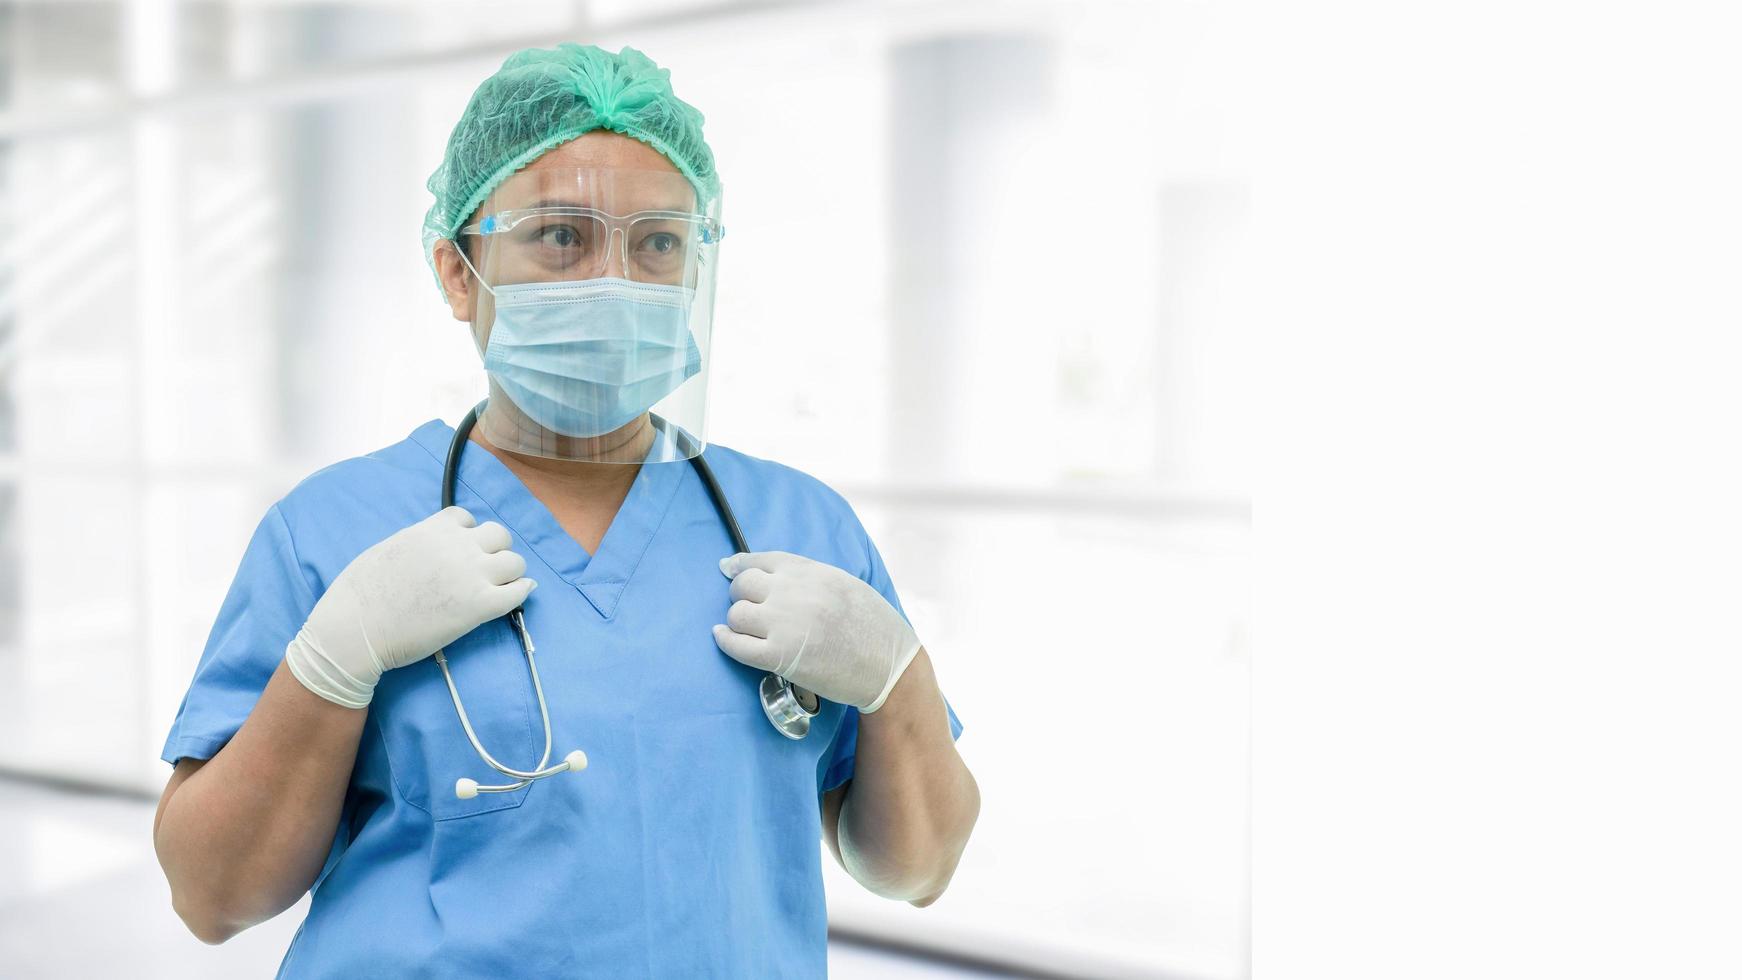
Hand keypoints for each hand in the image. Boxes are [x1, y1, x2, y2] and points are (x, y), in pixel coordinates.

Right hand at [285, 506, 535, 707]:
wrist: (354, 630)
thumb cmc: (358, 595)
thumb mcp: (387, 550)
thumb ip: (416, 543)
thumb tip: (426, 548)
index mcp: (432, 530)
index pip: (466, 518)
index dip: (466, 534)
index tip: (461, 550)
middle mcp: (458, 547)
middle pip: (498, 535)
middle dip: (494, 549)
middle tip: (485, 568)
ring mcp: (472, 576)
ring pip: (514, 562)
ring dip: (509, 571)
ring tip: (501, 585)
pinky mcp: (480, 607)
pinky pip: (517, 592)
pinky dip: (521, 591)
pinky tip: (518, 594)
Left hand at [712, 551, 920, 711]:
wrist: (888, 664)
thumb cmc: (872, 626)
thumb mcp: (843, 585)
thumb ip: (809, 577)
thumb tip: (775, 576)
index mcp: (810, 572)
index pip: (762, 560)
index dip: (740, 565)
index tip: (729, 569)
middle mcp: (792, 592)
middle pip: (743, 585)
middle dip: (741, 595)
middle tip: (750, 608)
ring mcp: (783, 624)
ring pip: (736, 614)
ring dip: (739, 622)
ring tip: (750, 630)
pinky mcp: (778, 657)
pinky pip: (736, 645)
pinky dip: (725, 641)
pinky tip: (723, 638)